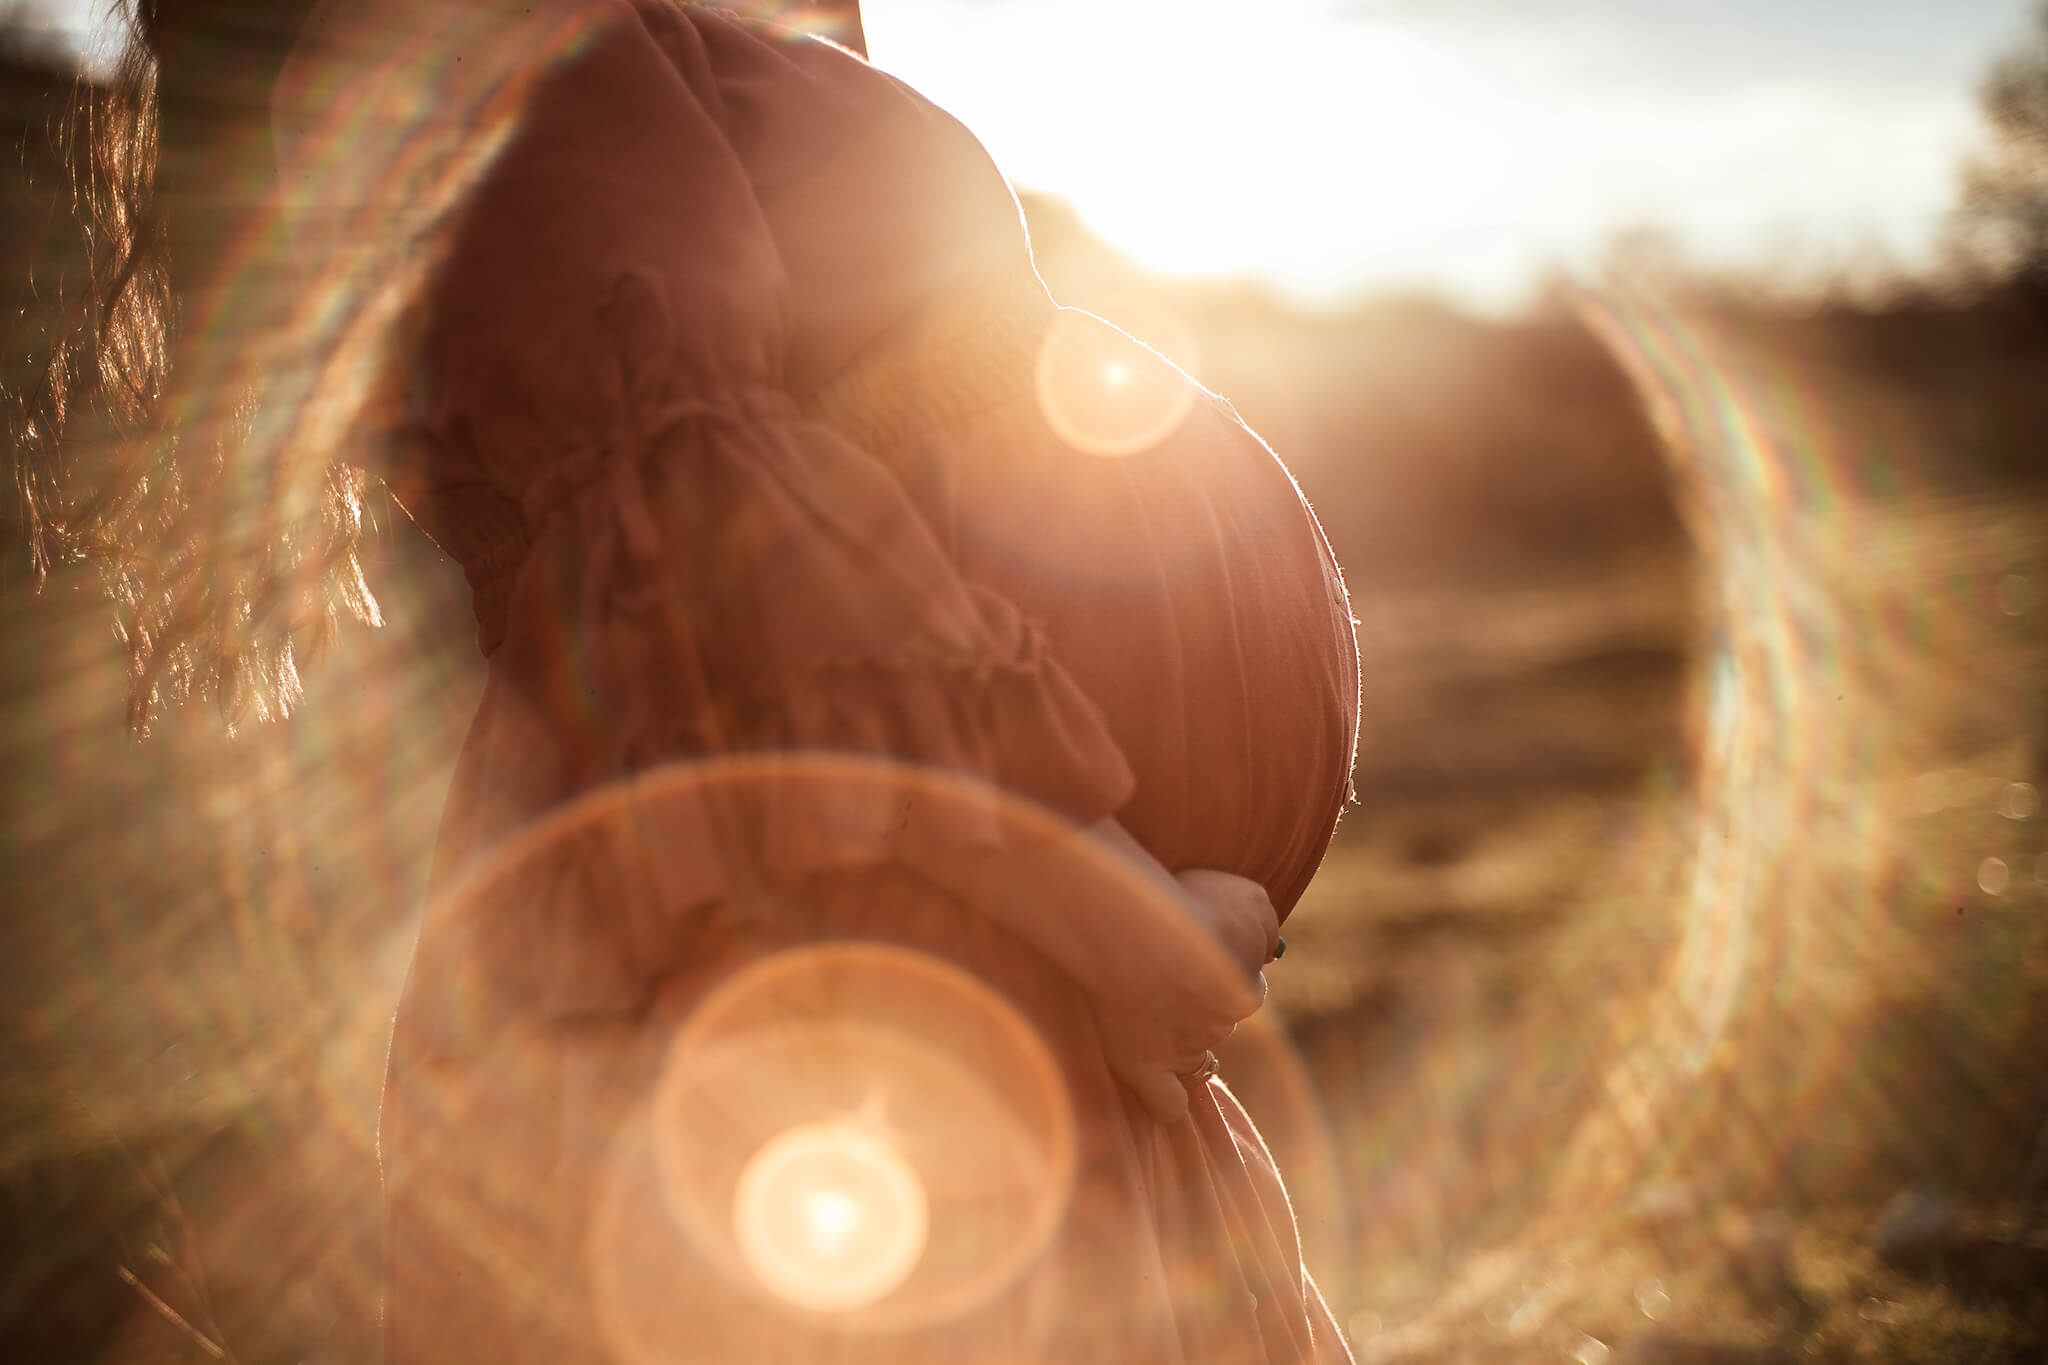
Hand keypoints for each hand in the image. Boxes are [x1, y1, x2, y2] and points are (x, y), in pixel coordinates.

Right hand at [910, 815, 1278, 1123]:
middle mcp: (1220, 1026)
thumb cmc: (1189, 905)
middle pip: (1216, 1022)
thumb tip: (1270, 950)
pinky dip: (1167, 1101)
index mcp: (1247, 991)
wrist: (1139, 931)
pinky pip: (1166, 1102)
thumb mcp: (1249, 900)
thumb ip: (1263, 927)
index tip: (1196, 951)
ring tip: (1142, 1003)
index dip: (1220, 969)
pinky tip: (1160, 1089)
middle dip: (1197, 1003)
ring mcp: (1182, 1050)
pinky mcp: (1144, 1068)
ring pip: (1191, 1056)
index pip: (1245, 989)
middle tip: (1164, 972)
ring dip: (1176, 1036)